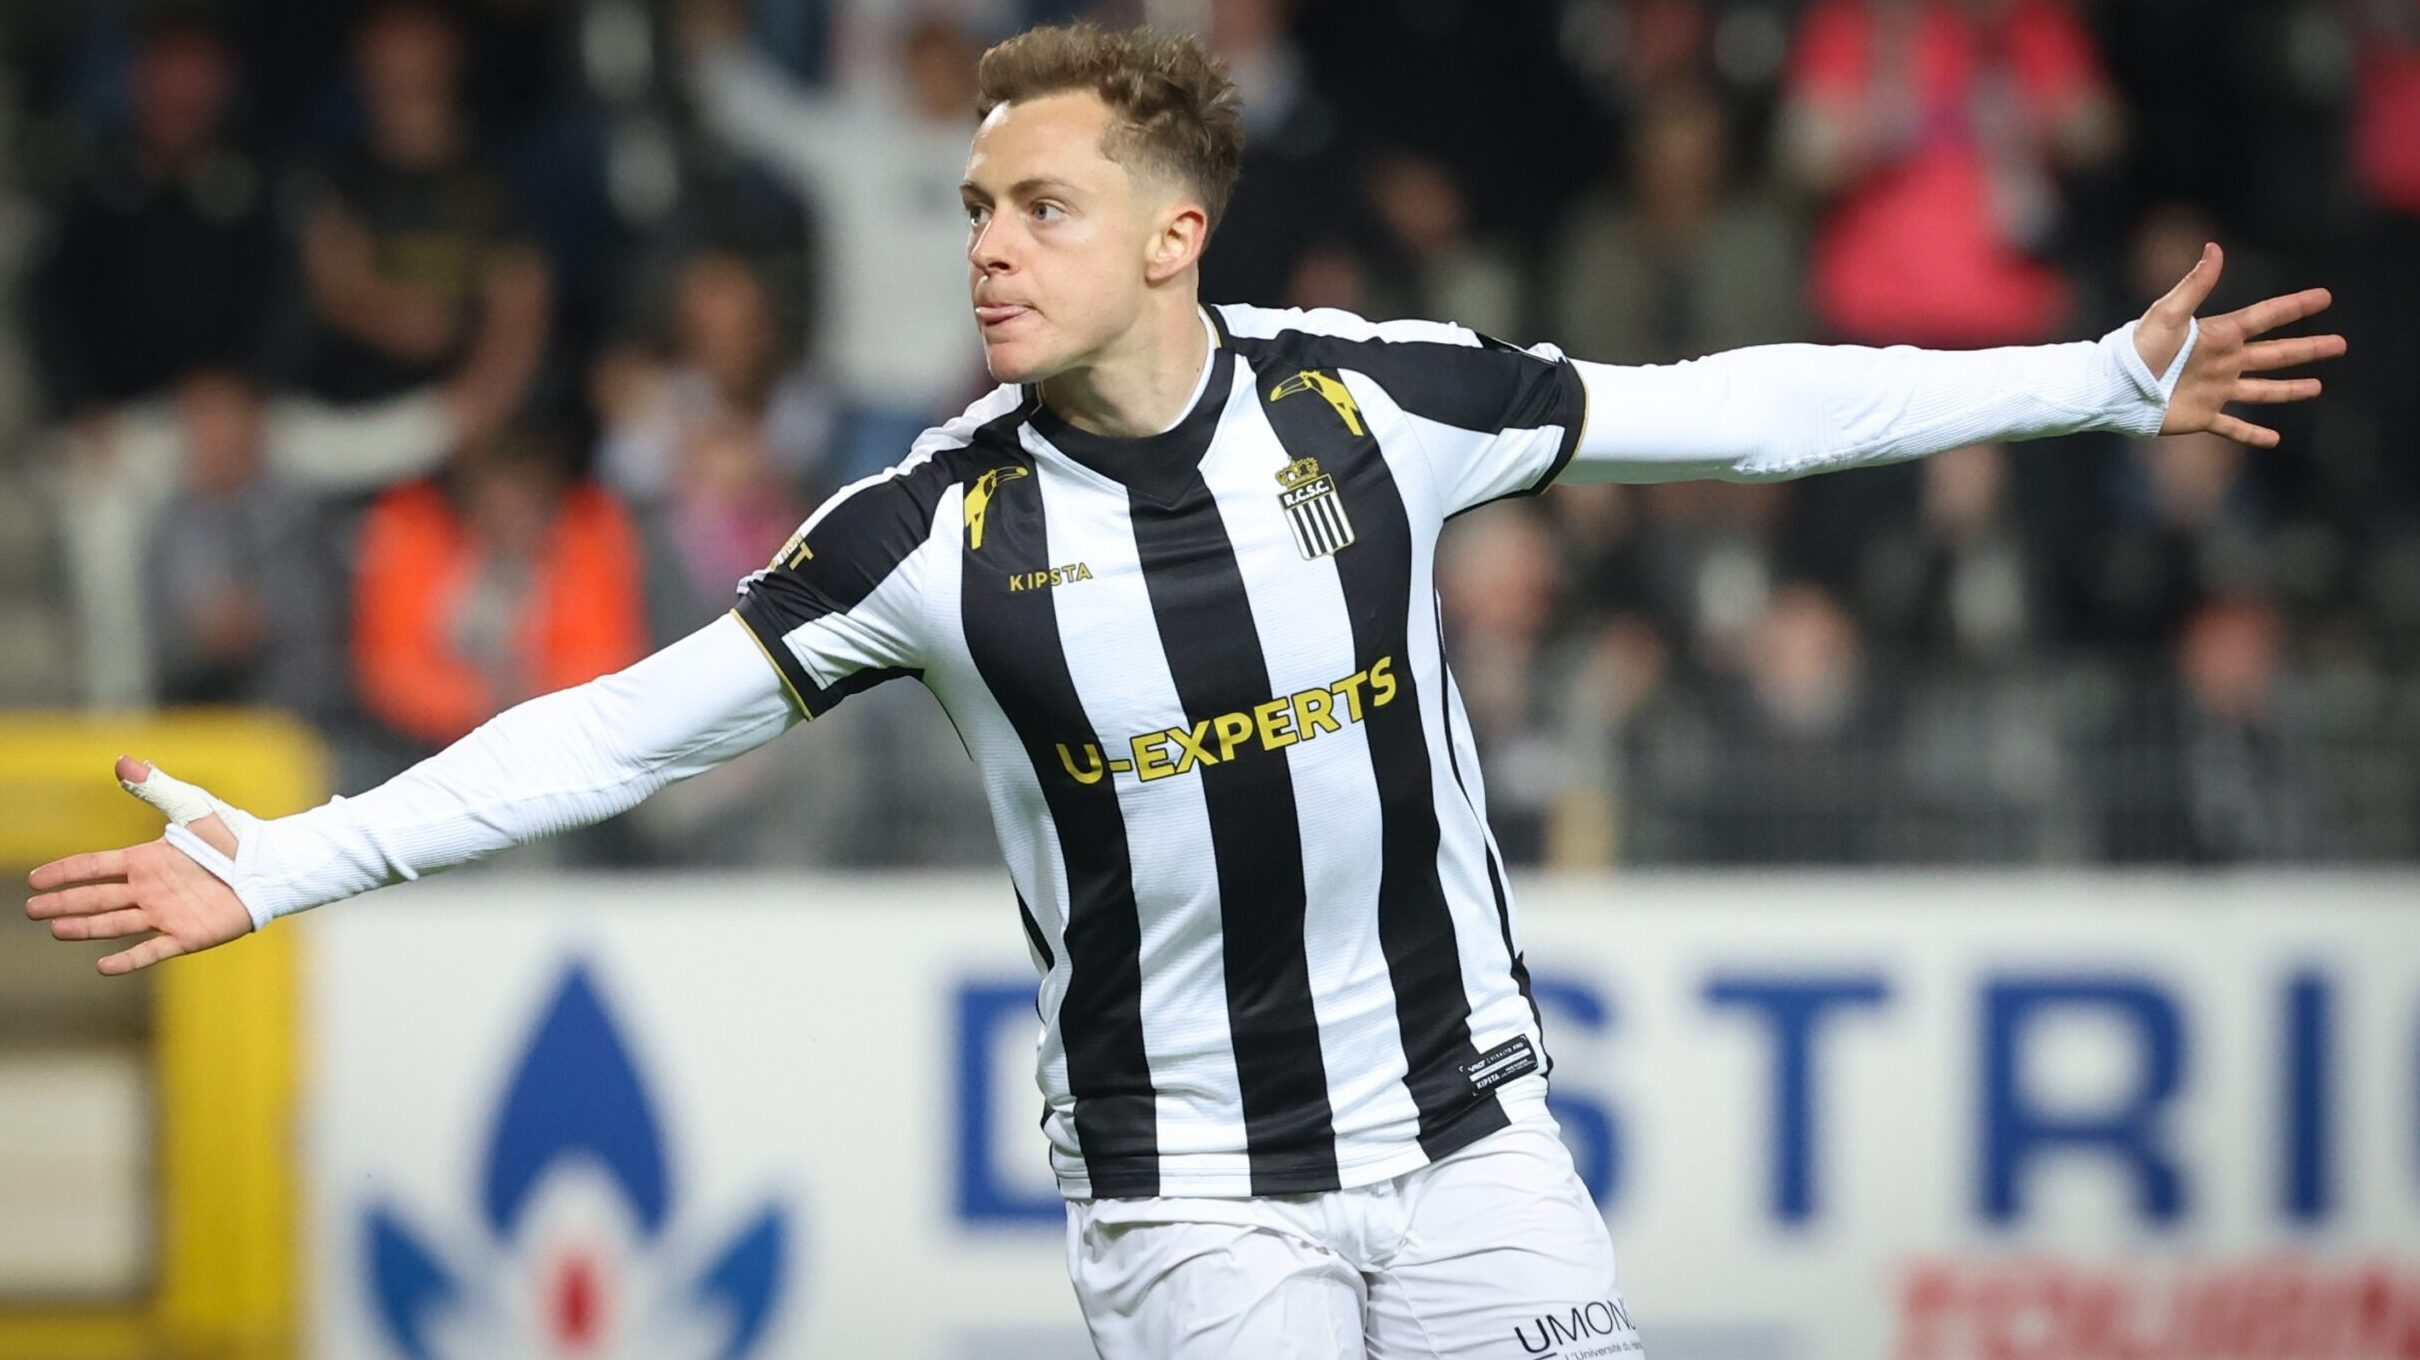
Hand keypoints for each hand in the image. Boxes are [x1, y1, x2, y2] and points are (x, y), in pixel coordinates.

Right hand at [24, 757, 253, 974]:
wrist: (272, 865)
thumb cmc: (235, 834)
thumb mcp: (193, 807)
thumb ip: (157, 787)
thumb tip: (123, 760)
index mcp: (146, 860)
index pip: (95, 866)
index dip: (64, 872)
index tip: (33, 880)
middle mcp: (150, 889)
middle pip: (97, 897)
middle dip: (63, 902)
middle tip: (31, 909)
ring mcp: (166, 914)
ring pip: (115, 923)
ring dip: (85, 927)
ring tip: (56, 929)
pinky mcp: (187, 935)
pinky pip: (151, 950)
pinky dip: (128, 959)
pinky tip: (102, 966)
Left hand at [2135, 243, 2345, 447]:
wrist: (2113, 388)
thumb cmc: (2136, 348)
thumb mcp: (2168, 313)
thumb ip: (2196, 284)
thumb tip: (2214, 248)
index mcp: (2219, 335)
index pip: (2266, 317)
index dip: (2295, 307)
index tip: (2324, 297)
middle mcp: (2223, 362)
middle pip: (2276, 354)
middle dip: (2308, 349)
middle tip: (2340, 344)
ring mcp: (2215, 390)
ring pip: (2262, 389)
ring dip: (2290, 389)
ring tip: (2317, 386)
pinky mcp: (2202, 416)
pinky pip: (2233, 428)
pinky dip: (2253, 435)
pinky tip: (2274, 440)